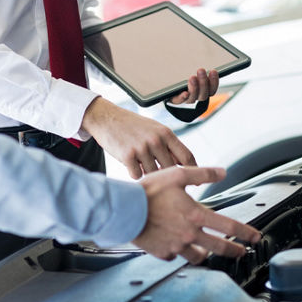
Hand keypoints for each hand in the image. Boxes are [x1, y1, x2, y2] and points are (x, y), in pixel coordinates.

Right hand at [81, 97, 196, 178]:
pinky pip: (137, 175)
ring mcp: (142, 148)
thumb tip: (184, 166)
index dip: (193, 172)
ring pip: (153, 175)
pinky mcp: (128, 155)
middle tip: (160, 178)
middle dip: (167, 177)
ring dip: (148, 174)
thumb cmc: (133, 126)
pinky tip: (130, 165)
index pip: (187, 157)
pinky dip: (134, 174)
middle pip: (171, 170)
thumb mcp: (155, 130)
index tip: (194, 183)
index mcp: (166, 133)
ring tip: (140, 164)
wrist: (107, 118)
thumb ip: (169, 146)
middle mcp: (156, 140)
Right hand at [133, 166, 260, 263]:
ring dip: (207, 254)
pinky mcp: (163, 252)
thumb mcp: (177, 174)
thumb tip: (223, 172)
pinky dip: (180, 252)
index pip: (228, 226)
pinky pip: (176, 256)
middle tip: (241, 252)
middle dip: (235, 251)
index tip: (255, 237)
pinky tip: (178, 247)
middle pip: (219, 248)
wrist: (124, 209)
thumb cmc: (148, 191)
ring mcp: (176, 246)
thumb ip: (203, 173)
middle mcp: (189, 234)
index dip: (246, 233)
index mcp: (195, 215)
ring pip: (199, 257)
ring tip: (209, 252)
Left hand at [168, 67, 217, 104]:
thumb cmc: (186, 78)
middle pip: (203, 94)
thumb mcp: (194, 73)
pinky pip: (180, 100)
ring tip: (192, 78)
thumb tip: (205, 59)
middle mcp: (196, 97)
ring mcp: (187, 99)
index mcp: (204, 91)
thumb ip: (199, 71)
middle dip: (203, 82)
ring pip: (193, 98)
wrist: (170, 89)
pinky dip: (183, 97)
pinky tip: (185, 93)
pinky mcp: (176, 100)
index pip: (212, 89)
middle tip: (201, 70)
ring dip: (194, 88)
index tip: (213, 71)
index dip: (214, 81)